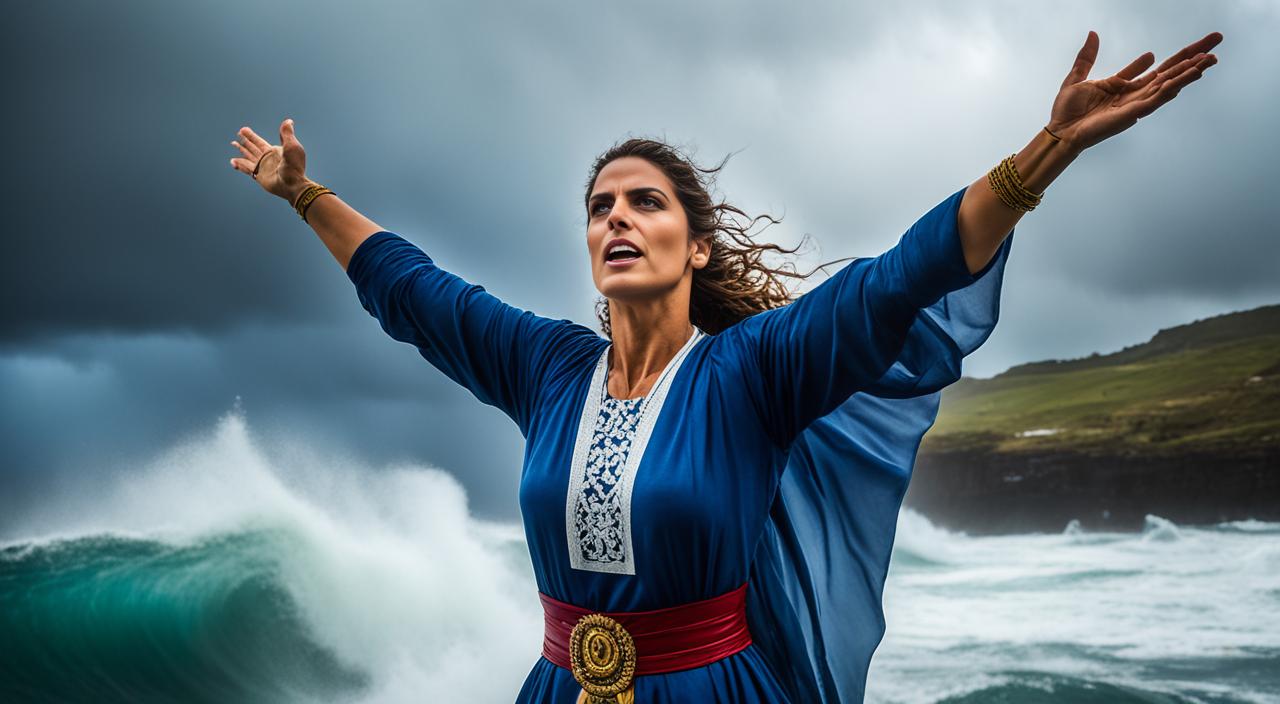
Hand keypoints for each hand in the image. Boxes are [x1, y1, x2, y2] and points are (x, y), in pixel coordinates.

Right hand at [229, 118, 311, 203]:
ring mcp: (262, 168)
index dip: (251, 136)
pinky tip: (232, 162)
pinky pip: (246, 169)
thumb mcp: (292, 146)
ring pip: (248, 157)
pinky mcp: (259, 176)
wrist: (293, 184)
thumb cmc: (294, 166)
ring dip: (241, 150)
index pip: (259, 142)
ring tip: (233, 144)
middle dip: (246, 141)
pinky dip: (239, 165)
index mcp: (274, 151)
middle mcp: (267, 159)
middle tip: (238, 133)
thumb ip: (287, 134)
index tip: (243, 129)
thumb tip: (289, 121)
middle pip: (253, 147)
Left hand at [1046, 31, 1221, 154]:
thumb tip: (1093, 33)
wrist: (1060, 132)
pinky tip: (1191, 76)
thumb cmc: (1067, 110)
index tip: (1197, 49)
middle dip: (1195, 58)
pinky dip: (1174, 86)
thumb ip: (1087, 56)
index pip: (1159, 67)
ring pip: (1170, 84)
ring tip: (1211, 59)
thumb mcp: (1077, 76)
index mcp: (1126, 85)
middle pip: (1172, 72)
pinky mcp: (1133, 114)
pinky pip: (1158, 98)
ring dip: (1191, 71)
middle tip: (1218, 41)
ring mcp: (1137, 104)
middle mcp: (1136, 94)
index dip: (1177, 58)